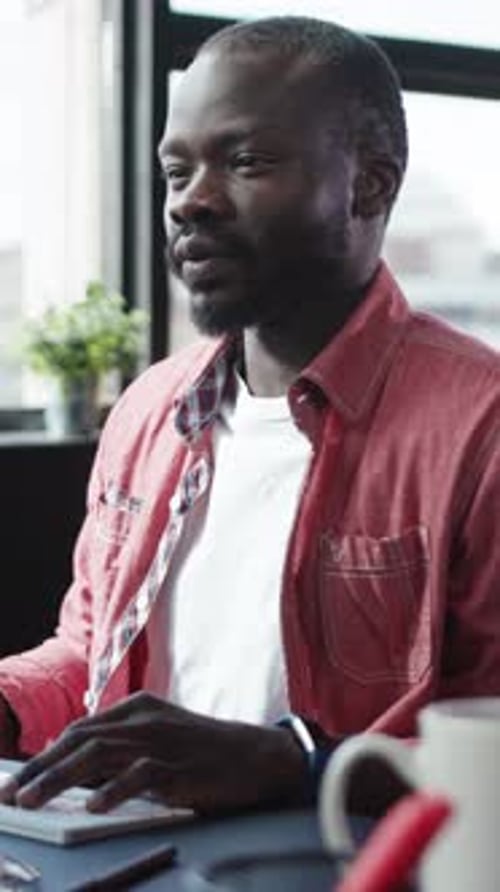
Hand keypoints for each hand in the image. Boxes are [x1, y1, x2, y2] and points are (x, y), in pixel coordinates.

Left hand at [0, 692, 305, 812]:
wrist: (256, 755)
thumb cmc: (204, 752)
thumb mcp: (158, 738)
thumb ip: (121, 747)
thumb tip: (74, 769)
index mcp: (137, 709)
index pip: (79, 730)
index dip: (44, 755)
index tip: (17, 780)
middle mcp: (144, 720)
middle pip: (80, 739)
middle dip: (40, 768)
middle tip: (11, 795)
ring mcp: (161, 741)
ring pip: (99, 754)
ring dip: (60, 778)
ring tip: (32, 800)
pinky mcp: (180, 767)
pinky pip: (141, 776)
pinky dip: (114, 790)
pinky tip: (95, 806)